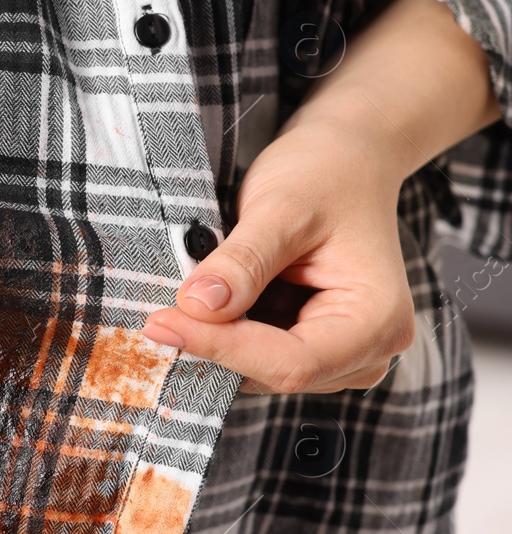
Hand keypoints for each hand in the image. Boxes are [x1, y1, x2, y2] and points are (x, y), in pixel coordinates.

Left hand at [141, 0, 497, 393]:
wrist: (345, 160)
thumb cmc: (322, 174)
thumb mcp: (281, 208)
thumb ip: (242, 261)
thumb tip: (197, 307)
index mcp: (379, 318)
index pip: (292, 363)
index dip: (221, 348)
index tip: (159, 322)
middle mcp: (372, 349)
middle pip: (277, 374)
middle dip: (214, 348)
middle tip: (154, 317)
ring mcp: (345, 354)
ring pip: (263, 373)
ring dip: (216, 345)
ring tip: (175, 308)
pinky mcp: (315, 346)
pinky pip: (260, 358)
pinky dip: (224, 338)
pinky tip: (198, 309)